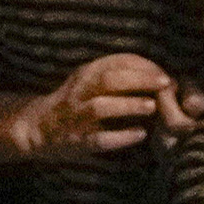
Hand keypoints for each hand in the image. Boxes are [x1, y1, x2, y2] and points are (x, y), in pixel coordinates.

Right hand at [0, 53, 203, 163]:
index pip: (115, 62)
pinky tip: (140, 135)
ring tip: (152, 107)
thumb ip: (117, 75)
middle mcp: (79, 92)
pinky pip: (99, 139)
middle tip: (166, 84)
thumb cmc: (74, 103)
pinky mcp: (77, 142)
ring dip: (128, 106)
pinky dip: (121, 137)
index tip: (164, 73)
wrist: (37, 128)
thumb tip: (158, 74)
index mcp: (85, 74)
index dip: (143, 65)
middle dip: (140, 80)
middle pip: (109, 80)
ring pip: (100, 107)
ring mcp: (76, 117)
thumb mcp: (90, 80)